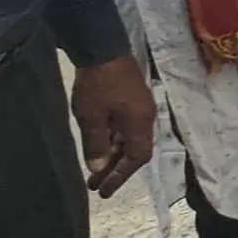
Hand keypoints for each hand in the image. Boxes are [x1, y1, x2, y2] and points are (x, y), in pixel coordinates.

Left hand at [69, 54, 157, 197]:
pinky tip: (98, 144)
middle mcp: (145, 118)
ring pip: (128, 139)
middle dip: (115, 169)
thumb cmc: (98, 85)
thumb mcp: (92, 117)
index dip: (121, 176)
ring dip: (112, 155)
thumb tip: (98, 167)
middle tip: (94, 184)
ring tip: (93, 168)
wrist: (103, 47)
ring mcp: (139, 107)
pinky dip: (112, 140)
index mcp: (140, 124)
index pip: (137, 158)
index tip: (103, 191)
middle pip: (134, 150)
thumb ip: (96, 144)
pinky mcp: (131, 98)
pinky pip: (125, 127)